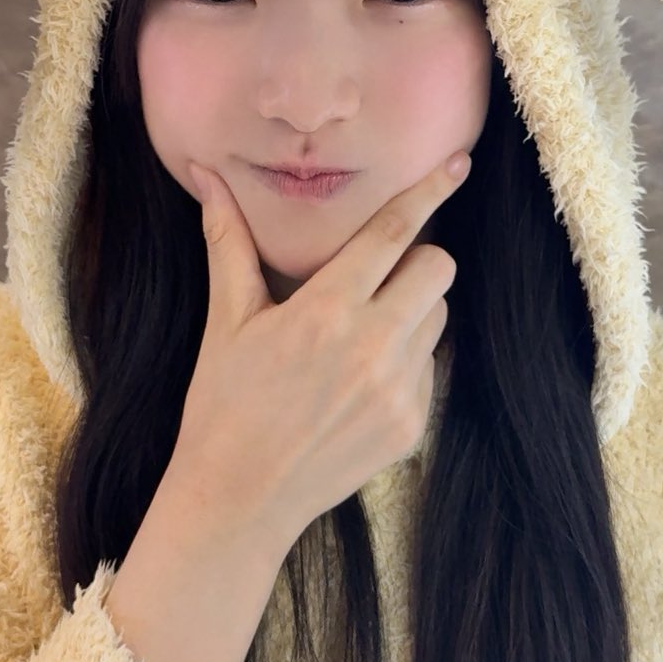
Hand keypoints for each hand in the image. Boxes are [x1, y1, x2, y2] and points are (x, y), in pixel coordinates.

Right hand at [170, 151, 471, 541]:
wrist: (238, 497)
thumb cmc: (222, 404)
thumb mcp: (226, 320)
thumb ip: (228, 241)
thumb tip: (206, 174)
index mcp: (326, 310)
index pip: (394, 233)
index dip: (429, 192)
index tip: (456, 164)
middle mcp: (372, 346)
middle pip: (438, 268)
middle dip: (417, 260)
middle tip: (376, 278)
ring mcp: (398, 389)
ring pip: (437, 317)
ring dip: (410, 312)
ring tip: (358, 337)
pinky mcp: (411, 425)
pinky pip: (429, 367)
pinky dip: (404, 362)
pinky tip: (357, 385)